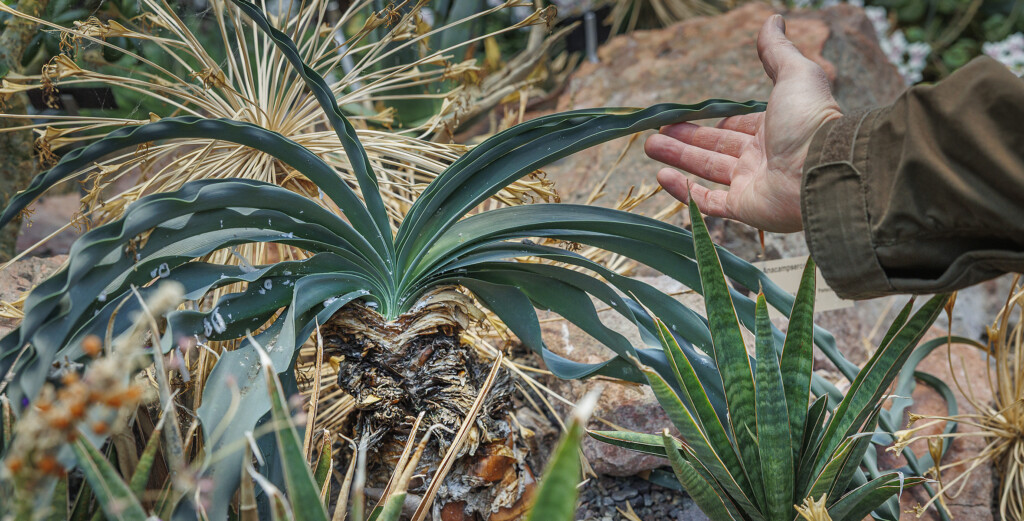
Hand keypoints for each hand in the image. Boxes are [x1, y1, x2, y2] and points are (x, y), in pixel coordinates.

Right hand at [644, 15, 841, 231]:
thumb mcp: (794, 74)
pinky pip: (708, 202)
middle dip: (684, 139)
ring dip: (678, 158)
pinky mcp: (744, 208)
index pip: (737, 127)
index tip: (685, 116)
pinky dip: (683, 192)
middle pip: (715, 148)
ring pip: (706, 171)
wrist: (823, 168)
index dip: (713, 122)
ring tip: (650, 146)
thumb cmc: (812, 120)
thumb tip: (772, 19)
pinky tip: (661, 176)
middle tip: (657, 132)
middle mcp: (762, 158)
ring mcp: (752, 185)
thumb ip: (777, 51)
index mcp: (774, 130)